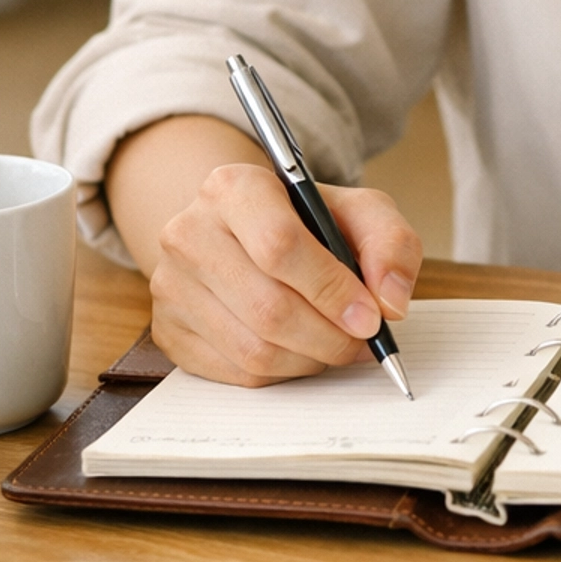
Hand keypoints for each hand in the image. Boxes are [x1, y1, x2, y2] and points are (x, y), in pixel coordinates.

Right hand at [149, 162, 422, 386]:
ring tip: (337, 344)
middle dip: (330, 336)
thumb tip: (392, 302)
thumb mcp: (358, 211)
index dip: (332, 289)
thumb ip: (390, 243)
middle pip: (268, 307)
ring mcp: (171, 285)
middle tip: (364, 342)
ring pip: (253, 349)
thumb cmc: (305, 221)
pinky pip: (235, 373)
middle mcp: (189, 233)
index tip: (371, 316)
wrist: (242, 231)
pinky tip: (303, 352)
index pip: (280, 245)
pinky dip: (282, 373)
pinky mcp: (168, 330)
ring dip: (310, 359)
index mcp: (233, 188)